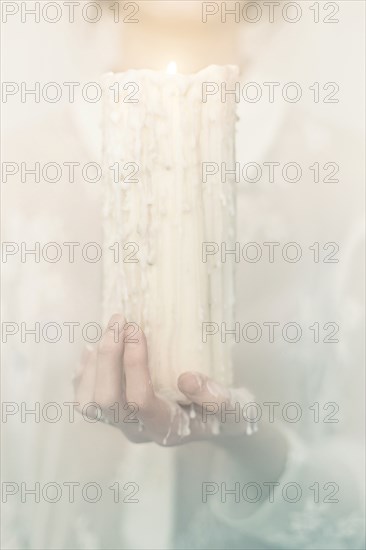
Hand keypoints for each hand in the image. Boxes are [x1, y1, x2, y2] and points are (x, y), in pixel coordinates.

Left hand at [74, 314, 256, 446]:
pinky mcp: (112, 414)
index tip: (138, 329)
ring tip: (110, 328)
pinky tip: (94, 347)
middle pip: (105, 401)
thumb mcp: (235, 407)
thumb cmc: (226, 413)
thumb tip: (186, 379)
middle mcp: (138, 430)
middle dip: (108, 356)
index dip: (133, 363)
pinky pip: (84, 398)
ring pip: (89, 402)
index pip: (139, 400)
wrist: (215, 423)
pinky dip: (84, 371)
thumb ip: (216, 398)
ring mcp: (122, 424)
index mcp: (167, 428)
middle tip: (119, 321)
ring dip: (94, 362)